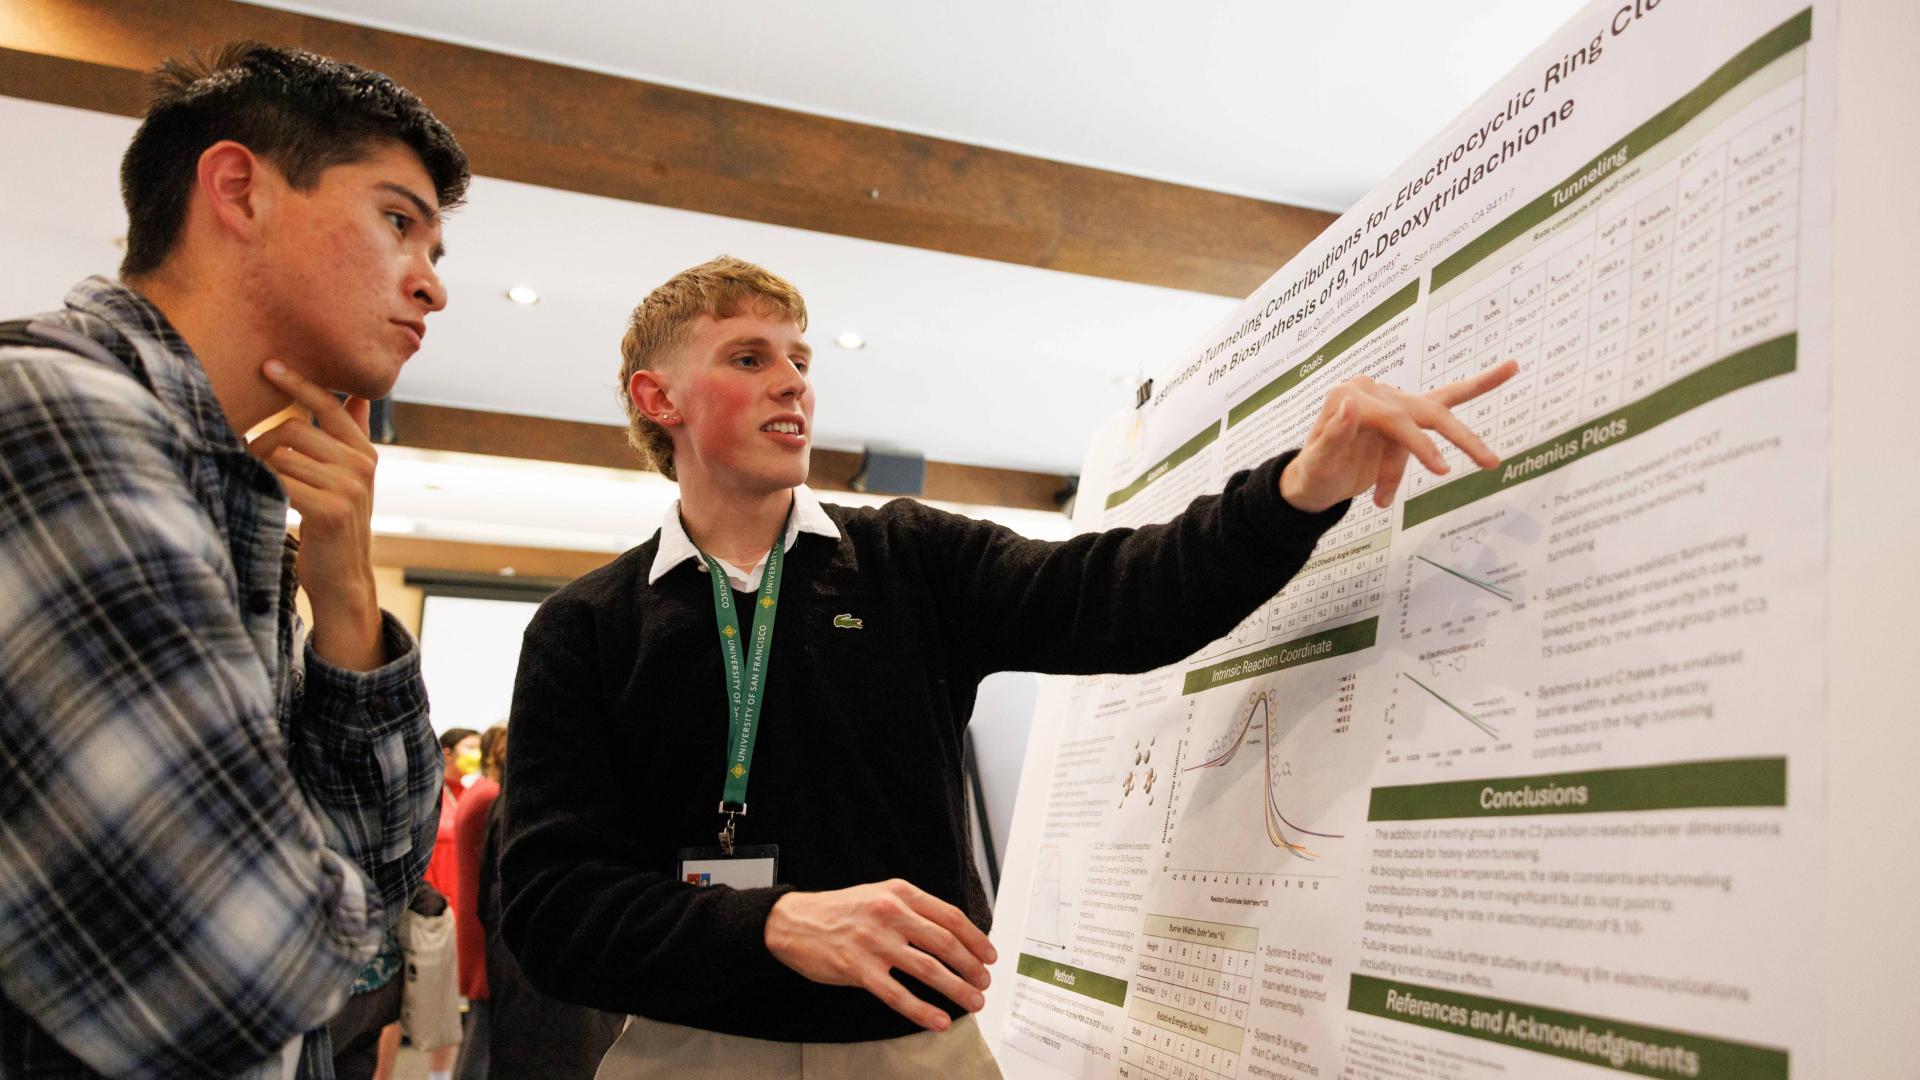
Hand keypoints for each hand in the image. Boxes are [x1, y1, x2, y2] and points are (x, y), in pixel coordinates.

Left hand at [248, 360, 383, 669]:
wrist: (343, 578)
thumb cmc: (335, 524)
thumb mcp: (351, 478)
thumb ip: (350, 436)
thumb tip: (357, 396)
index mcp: (365, 453)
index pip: (328, 405)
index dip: (298, 382)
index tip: (267, 364)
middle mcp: (362, 466)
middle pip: (294, 428)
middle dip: (262, 440)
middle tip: (246, 458)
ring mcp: (349, 488)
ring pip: (282, 453)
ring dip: (259, 466)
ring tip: (255, 482)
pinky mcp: (330, 510)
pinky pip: (280, 481)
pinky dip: (263, 486)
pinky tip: (261, 497)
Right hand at [764, 879, 996, 1031]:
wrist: (792, 921)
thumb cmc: (839, 910)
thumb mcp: (879, 895)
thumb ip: (913, 910)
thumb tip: (951, 934)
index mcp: (899, 893)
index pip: (950, 916)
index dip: (975, 938)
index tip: (989, 955)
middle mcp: (890, 914)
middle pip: (945, 943)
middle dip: (972, 966)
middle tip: (984, 982)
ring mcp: (874, 942)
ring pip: (928, 969)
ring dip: (956, 989)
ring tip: (972, 1001)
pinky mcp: (858, 969)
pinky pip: (897, 994)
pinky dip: (923, 1010)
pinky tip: (938, 1019)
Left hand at [1280, 360, 1518, 512]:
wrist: (1313, 482)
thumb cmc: (1314, 474)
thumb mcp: (1317, 463)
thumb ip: (1332, 434)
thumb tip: (1351, 403)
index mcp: (1348, 396)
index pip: (1392, 419)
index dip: (1417, 446)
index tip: (1442, 469)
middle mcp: (1371, 390)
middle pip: (1420, 413)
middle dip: (1453, 440)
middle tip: (1486, 462)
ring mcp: (1391, 399)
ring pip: (1437, 412)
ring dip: (1465, 438)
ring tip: (1493, 459)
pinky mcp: (1406, 412)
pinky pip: (1445, 398)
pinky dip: (1478, 386)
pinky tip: (1510, 369)